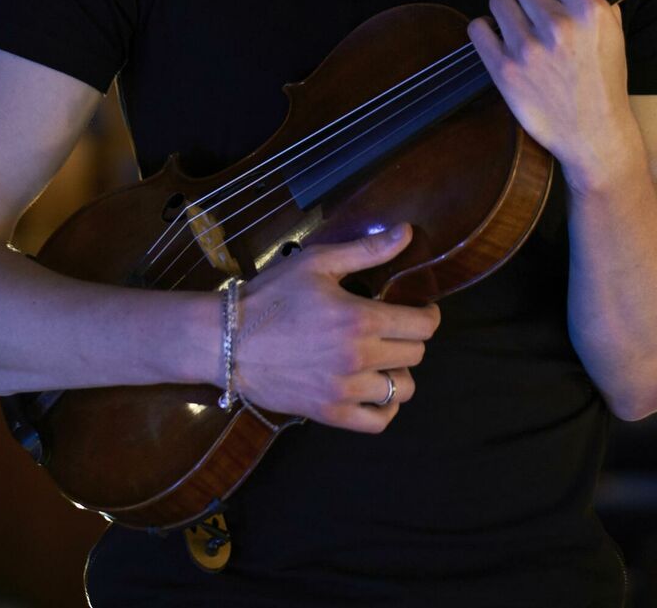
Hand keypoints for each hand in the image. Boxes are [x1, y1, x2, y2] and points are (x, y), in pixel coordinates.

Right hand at [234, 223, 439, 431]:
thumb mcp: (319, 263)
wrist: (228, 339)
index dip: (428, 314)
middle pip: (414, 355)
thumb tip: (408, 233)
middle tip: (394, 327)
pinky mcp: (329, 413)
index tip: (420, 309)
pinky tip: (376, 390)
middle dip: (411, 338)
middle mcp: (358, 358)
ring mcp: (344, 390)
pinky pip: (378, 422)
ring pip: (402, 390)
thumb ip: (367, 250)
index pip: (422, 326)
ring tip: (383, 357)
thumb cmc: (273, 295)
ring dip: (400, 372)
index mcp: (360, 319)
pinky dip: (385, 408)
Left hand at [467, 0, 638, 193]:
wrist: (596, 135)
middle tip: (537, 15)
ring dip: (507, 11)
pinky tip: (502, 43)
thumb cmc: (603, 77)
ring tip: (522, 30)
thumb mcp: (607, 25)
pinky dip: (486, 32)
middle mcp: (559, 25)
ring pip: (498, 1)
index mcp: (590, 9)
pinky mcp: (505, 72)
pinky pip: (478, 29)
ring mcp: (529, 49)